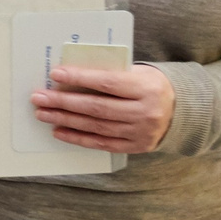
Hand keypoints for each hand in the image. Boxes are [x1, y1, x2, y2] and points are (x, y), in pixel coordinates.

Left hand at [31, 62, 175, 153]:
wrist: (181, 111)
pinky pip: (101, 143)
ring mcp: (140, 132)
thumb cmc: (150, 85)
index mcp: (146, 88)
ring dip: (65, 120)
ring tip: (43, 113)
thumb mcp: (138, 72)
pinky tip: (59, 131)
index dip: (80, 78)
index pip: (107, 82)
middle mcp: (144, 112)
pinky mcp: (135, 146)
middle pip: (97, 107)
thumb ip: (111, 73)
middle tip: (39, 97)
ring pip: (96, 126)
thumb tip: (71, 74)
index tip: (56, 74)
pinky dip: (78, 138)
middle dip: (64, 102)